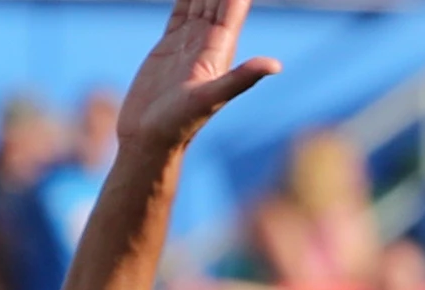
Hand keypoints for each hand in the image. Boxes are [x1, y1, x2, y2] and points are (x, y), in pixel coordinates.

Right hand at [124, 0, 281, 158]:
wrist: (150, 141)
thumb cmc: (180, 126)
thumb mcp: (210, 100)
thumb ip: (240, 80)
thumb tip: (275, 66)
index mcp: (221, 47)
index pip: (234, 2)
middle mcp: (209, 40)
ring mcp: (189, 40)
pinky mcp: (170, 44)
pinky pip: (181, 7)